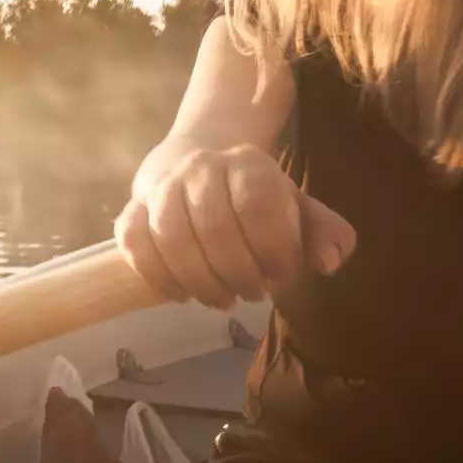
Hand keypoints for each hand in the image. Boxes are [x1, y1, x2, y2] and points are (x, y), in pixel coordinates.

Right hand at [113, 145, 357, 307]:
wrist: (196, 163)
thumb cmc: (253, 197)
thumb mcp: (295, 208)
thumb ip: (323, 232)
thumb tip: (329, 262)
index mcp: (248, 162)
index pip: (259, 204)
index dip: (274, 248)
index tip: (281, 275)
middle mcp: (201, 167)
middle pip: (214, 227)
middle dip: (237, 273)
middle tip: (251, 294)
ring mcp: (162, 187)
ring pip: (170, 237)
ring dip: (199, 281)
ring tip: (221, 299)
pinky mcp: (133, 208)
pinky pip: (135, 243)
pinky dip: (157, 276)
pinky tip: (181, 294)